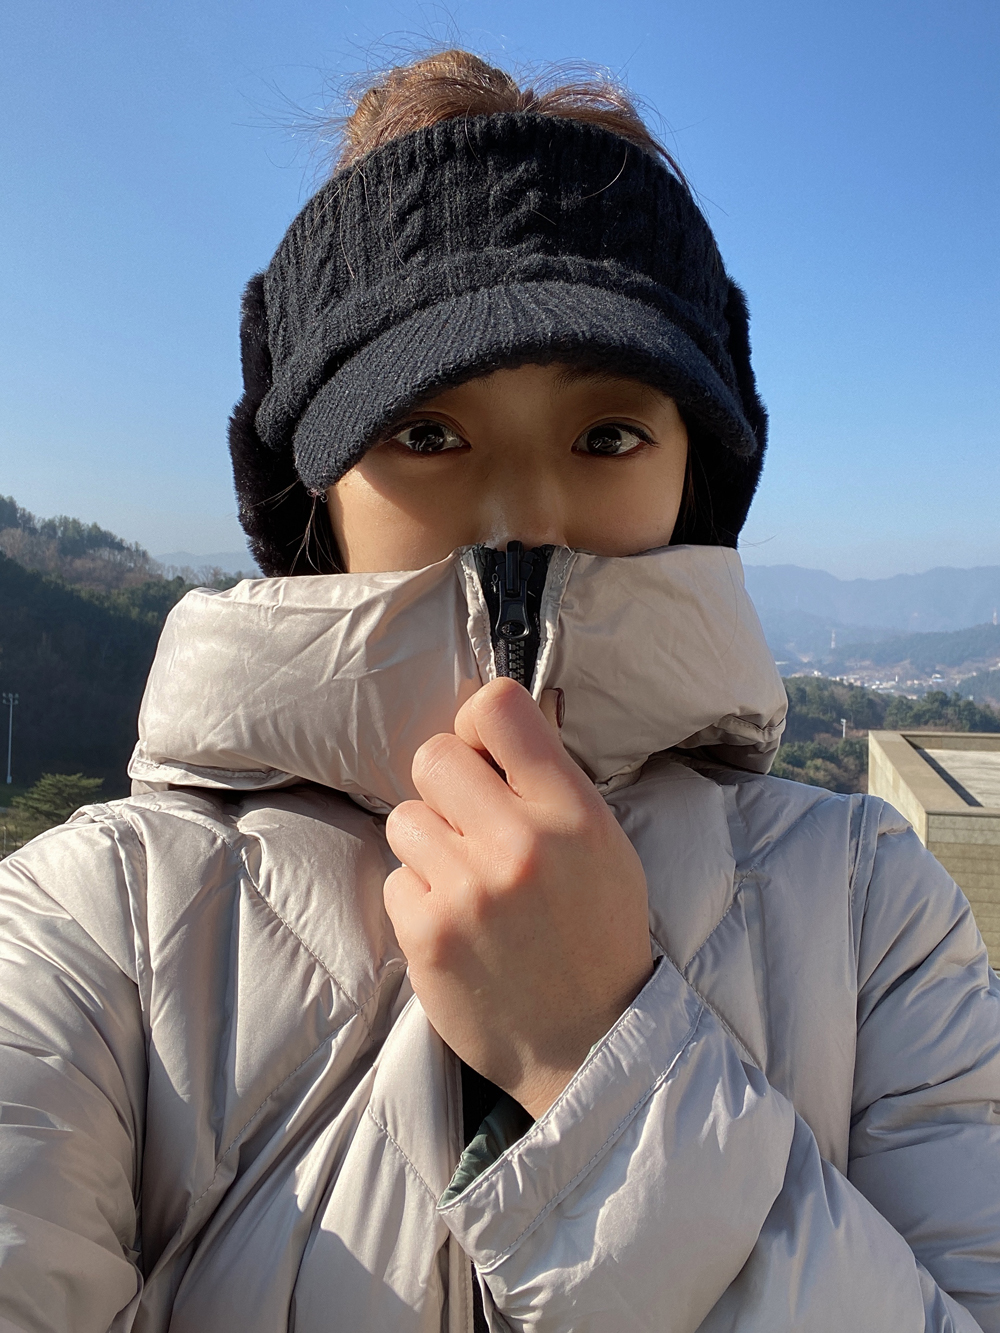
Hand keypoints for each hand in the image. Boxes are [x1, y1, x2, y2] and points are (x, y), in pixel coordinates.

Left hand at [384, 677, 652, 1118]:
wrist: (589, 1043)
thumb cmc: (598, 934)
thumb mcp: (604, 842)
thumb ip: (549, 783)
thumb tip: (485, 725)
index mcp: (571, 812)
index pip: (498, 707)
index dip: (478, 721)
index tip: (485, 754)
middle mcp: (518, 843)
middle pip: (433, 755)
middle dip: (446, 786)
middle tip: (471, 825)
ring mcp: (466, 891)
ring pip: (405, 817)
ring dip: (428, 845)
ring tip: (467, 883)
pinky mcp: (426, 936)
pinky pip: (394, 879)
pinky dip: (418, 899)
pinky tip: (457, 926)